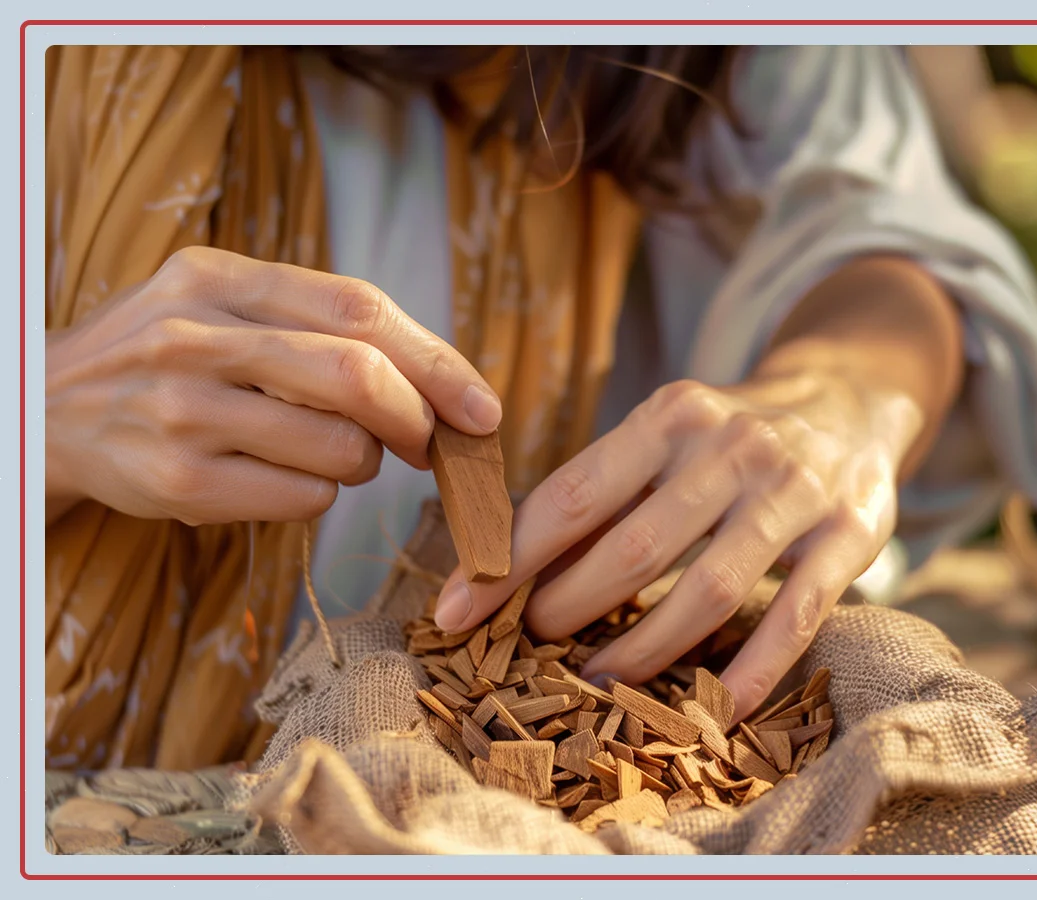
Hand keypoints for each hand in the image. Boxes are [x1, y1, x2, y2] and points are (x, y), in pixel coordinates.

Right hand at [46, 246, 501, 525]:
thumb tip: (437, 379)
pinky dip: (322, 496)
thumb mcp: (219, 303)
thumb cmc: (163, 356)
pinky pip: (302, 498)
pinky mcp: (175, 481)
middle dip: (418, 418)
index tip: (482, 407)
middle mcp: (197, 336)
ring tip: (336, 454)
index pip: (358, 309)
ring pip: (338, 448)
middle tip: (430, 444)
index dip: (438, 361)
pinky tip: (291, 479)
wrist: (42, 409)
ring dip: (365, 463)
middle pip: (356, 376)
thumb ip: (314, 322)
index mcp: (221, 278)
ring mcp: (181, 410)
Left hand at [434, 372, 923, 721]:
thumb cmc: (729, 432)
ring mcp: (794, 492)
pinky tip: (713, 712)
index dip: (508, 560)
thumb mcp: (665, 433)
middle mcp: (733, 447)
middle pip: (633, 548)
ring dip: (643, 649)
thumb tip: (502, 554)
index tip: (456, 609)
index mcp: (672, 416)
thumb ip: (602, 488)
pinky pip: (794, 617)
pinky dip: (750, 672)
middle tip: (528, 645)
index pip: (573, 495)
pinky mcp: (848, 534)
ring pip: (709, 590)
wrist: (851, 397)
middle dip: (567, 607)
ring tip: (595, 682)